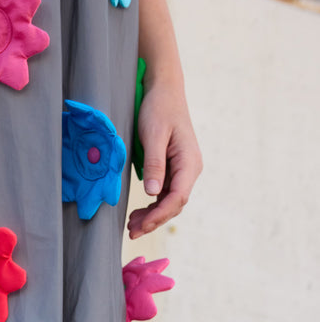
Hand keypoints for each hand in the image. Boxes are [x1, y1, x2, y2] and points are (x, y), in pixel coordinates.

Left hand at [127, 78, 201, 238]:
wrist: (163, 90)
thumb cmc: (158, 108)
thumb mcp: (153, 135)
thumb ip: (154, 164)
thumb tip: (153, 193)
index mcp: (190, 162)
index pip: (178, 197)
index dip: (160, 215)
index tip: (143, 226)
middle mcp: (190, 169)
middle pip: (174, 204)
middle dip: (154, 220)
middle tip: (132, 231)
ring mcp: (182, 170)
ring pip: (169, 202)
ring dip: (152, 216)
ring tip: (131, 225)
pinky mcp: (173, 169)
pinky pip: (164, 194)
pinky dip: (152, 206)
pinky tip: (138, 213)